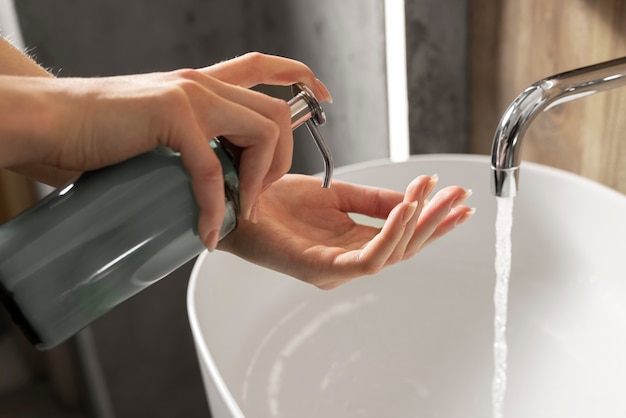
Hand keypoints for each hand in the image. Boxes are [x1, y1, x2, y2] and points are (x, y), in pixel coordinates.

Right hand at [1, 51, 331, 249]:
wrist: (51, 123)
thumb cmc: (98, 135)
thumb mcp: (157, 133)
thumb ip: (191, 144)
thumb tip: (212, 180)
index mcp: (201, 85)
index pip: (262, 67)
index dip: (299, 76)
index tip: (324, 97)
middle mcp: (201, 84)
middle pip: (277, 114)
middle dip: (281, 161)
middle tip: (256, 196)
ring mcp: (189, 96)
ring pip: (261, 132)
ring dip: (259, 181)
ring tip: (239, 211)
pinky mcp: (172, 117)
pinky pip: (213, 169)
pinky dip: (216, 207)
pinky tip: (209, 232)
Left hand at [219, 174, 473, 288]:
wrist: (237, 200)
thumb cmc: (276, 201)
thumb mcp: (336, 195)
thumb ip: (374, 200)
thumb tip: (412, 197)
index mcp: (352, 244)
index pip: (403, 237)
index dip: (432, 218)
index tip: (456, 196)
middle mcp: (347, 261)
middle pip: (404, 249)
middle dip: (435, 222)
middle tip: (459, 197)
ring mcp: (335, 269)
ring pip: (391, 256)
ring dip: (418, 226)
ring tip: (433, 196)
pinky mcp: (319, 269)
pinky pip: (366, 258)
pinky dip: (390, 234)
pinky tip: (404, 209)